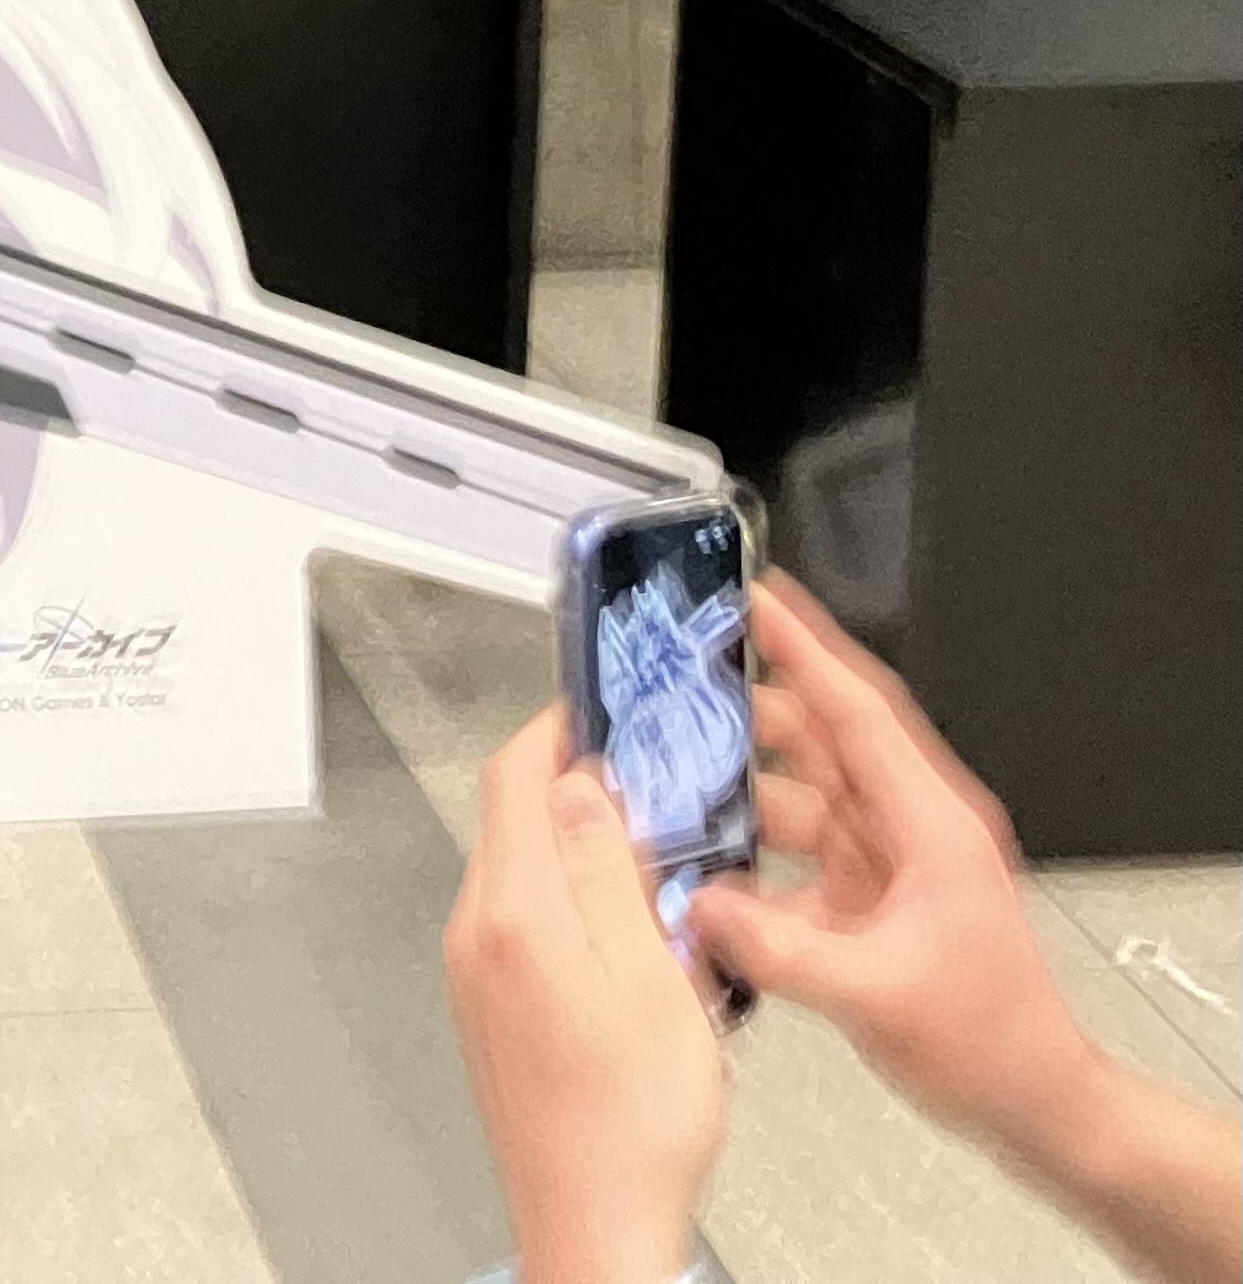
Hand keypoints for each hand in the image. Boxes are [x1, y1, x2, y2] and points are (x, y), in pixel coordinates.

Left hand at [446, 709, 725, 1283]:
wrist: (594, 1225)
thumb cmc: (632, 1127)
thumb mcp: (651, 978)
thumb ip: (611, 871)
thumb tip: (582, 786)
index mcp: (515, 915)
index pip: (514, 776)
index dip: (560, 728)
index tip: (604, 708)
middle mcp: (477, 935)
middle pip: (515, 818)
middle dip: (582, 791)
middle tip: (653, 789)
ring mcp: (477, 971)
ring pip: (525, 870)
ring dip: (584, 851)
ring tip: (658, 868)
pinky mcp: (491, 1003)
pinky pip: (528, 920)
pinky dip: (576, 903)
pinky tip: (634, 936)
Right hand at [687, 579, 1089, 1150]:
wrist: (1035, 1104)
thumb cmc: (994, 1042)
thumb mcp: (879, 996)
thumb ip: (779, 951)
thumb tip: (698, 908)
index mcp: (929, 823)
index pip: (859, 711)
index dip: (804, 649)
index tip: (752, 598)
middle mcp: (906, 828)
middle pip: (818, 742)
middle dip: (746, 712)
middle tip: (673, 687)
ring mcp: (884, 863)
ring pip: (798, 796)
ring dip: (737, 790)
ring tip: (667, 779)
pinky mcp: (864, 901)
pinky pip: (791, 854)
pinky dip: (745, 855)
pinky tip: (699, 870)